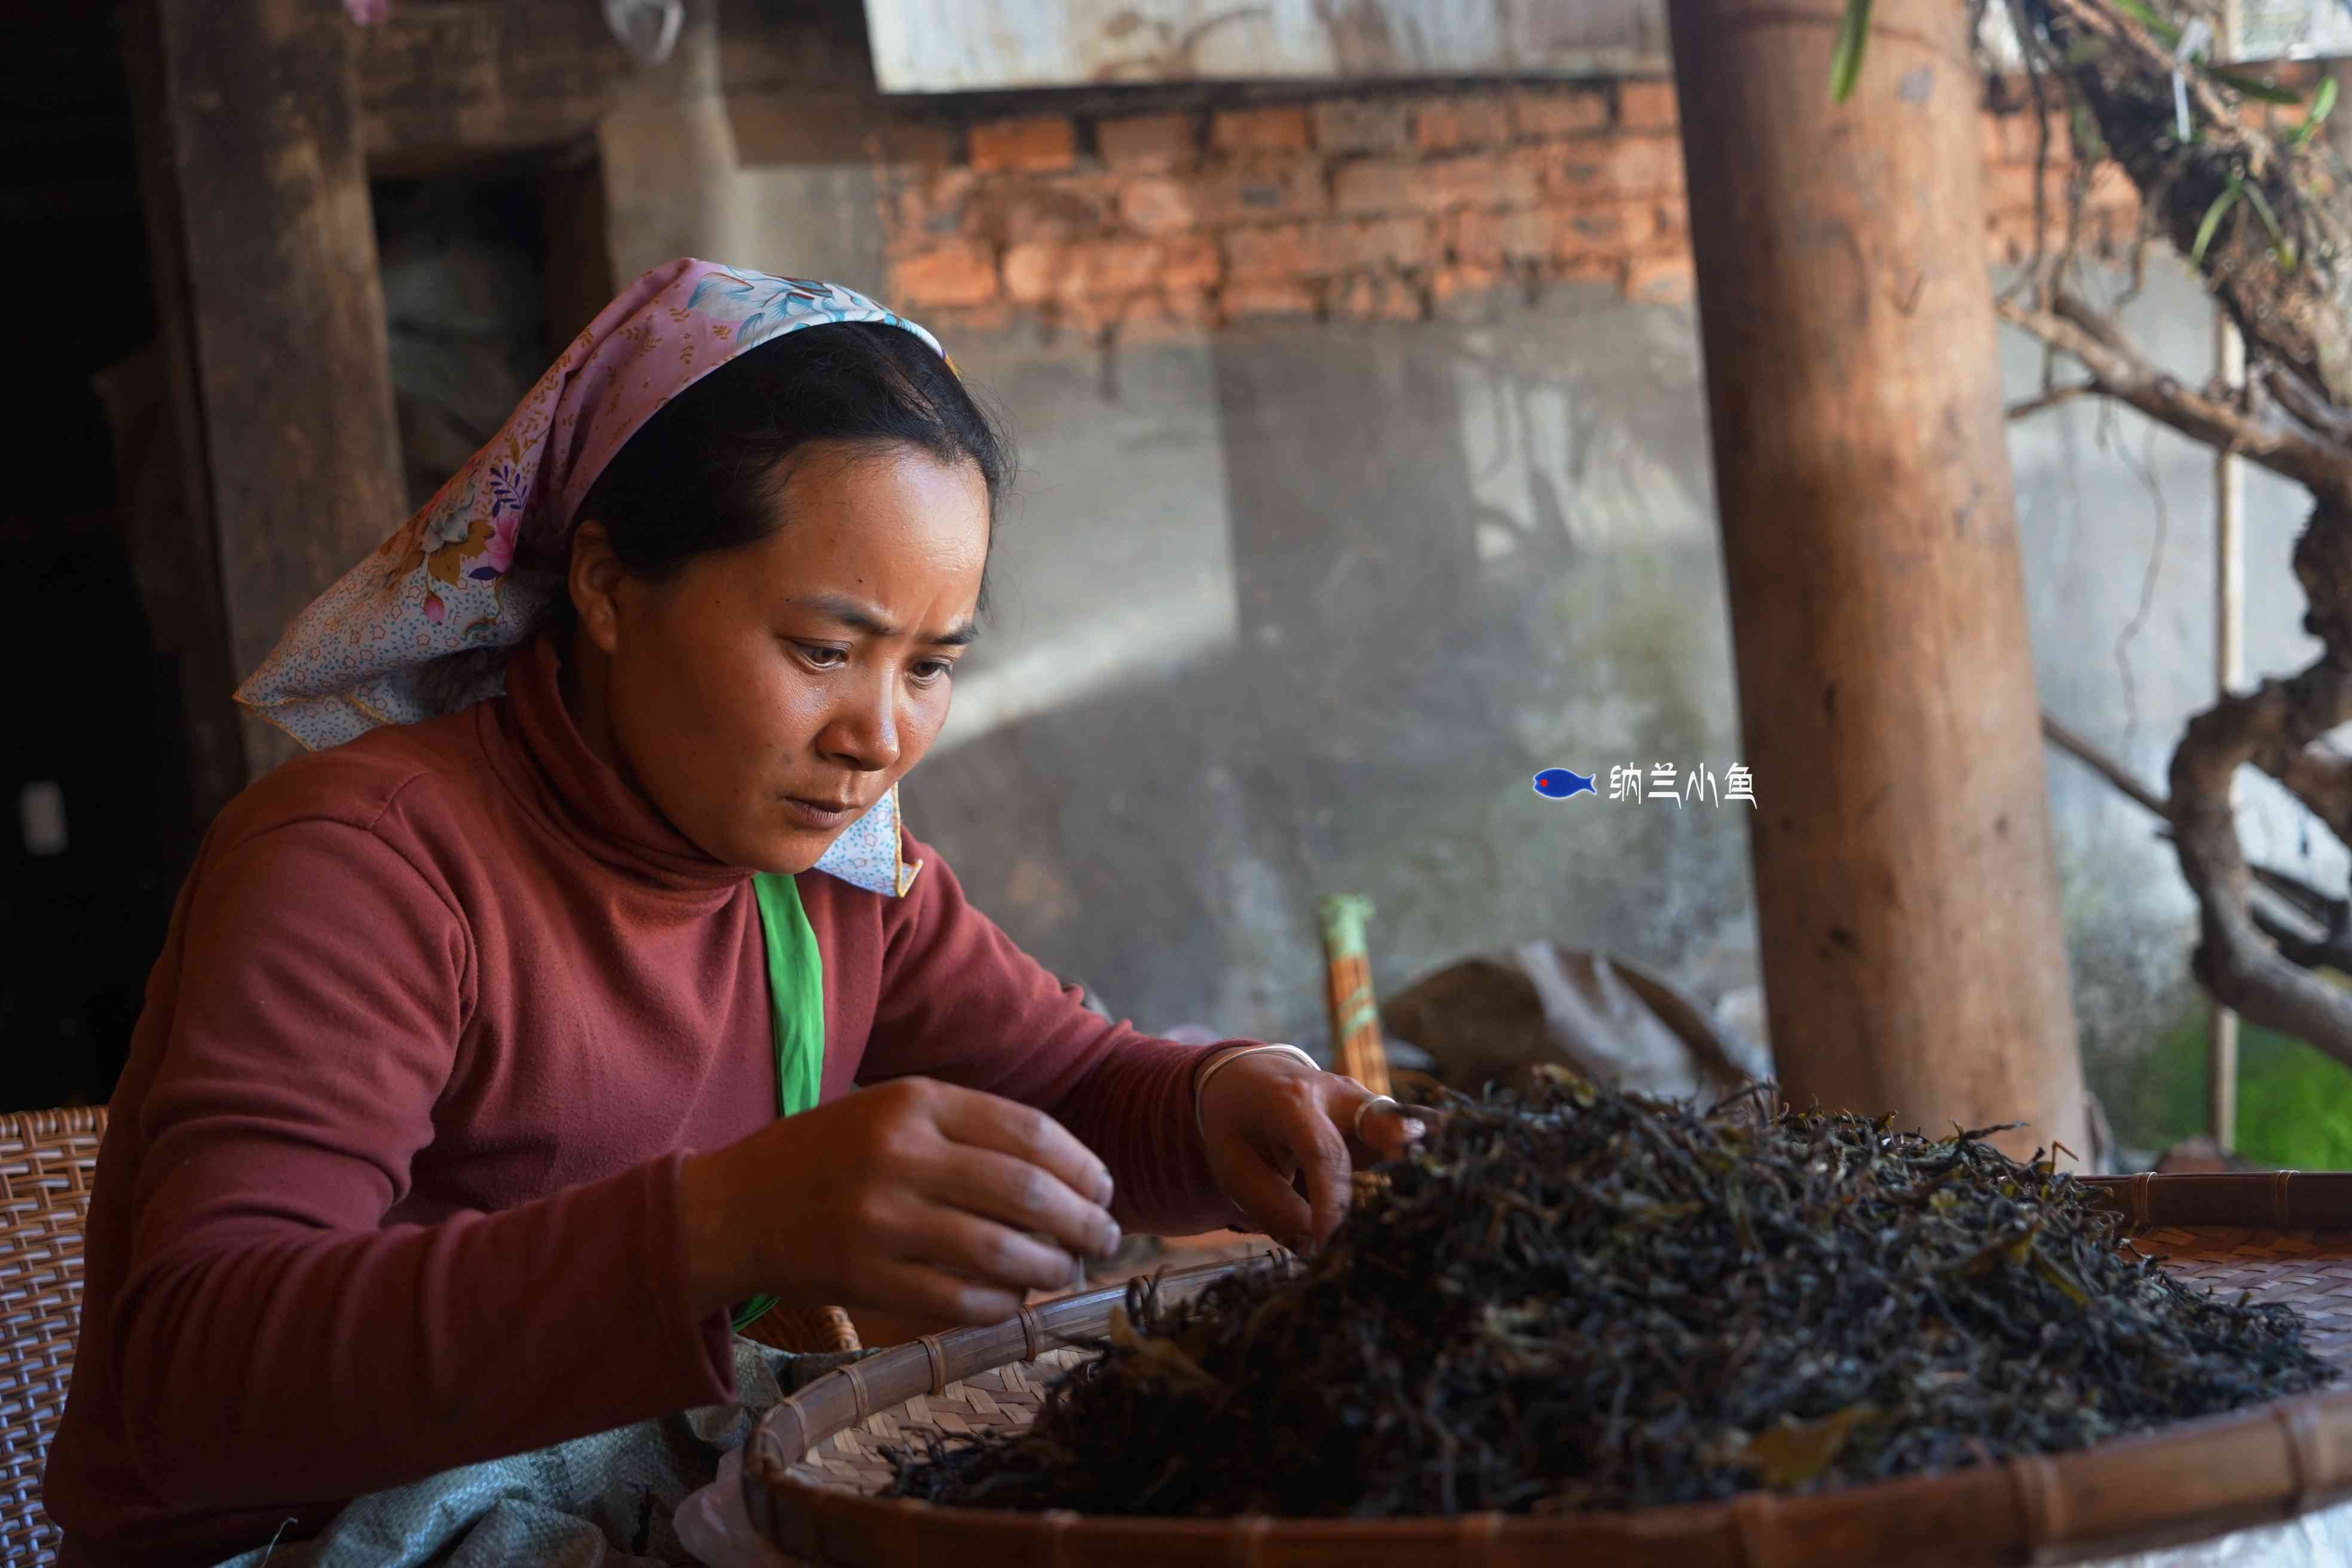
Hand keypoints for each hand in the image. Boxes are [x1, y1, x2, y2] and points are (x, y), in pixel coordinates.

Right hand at [678, 1077, 1121, 1326]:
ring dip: (1051, 1267)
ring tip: (1066, 1270)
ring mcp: (880, 1218)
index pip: (1029, 1131)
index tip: (1105, 1188)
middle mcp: (900, 1154)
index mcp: (914, 1101)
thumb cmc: (826, 1157)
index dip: (1082, 1164)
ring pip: (1001, 1252)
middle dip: (1083, 1220)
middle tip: (1106, 1237)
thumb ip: (969, 1132)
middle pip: (1027, 1192)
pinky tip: (1012, 1301)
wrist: (731, 1208)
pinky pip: (959, 1301)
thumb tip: (1068, 1174)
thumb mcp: (891, 1113)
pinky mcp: (864, 1277)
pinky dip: (1000, 1306)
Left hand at [1195, 1052, 1424, 1254]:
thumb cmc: (1238, 1128)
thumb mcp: (1236, 1168)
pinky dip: (1423, 1164)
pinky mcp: (1383, 1119)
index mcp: (1293, 1102)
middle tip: (1432, 1188)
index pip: (1324, 1154)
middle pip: (1386, 1119)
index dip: (1333, 1203)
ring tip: (1440, 1203)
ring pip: (1407, 1128)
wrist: (1246, 1081)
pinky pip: (1410, 1139)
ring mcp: (1368, 1104)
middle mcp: (1341, 1095)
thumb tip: (1316, 1250)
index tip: (1330, 1246)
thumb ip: (1274, 1209)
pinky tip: (1439, 1195)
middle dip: (1409, 1151)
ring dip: (1423, 1164)